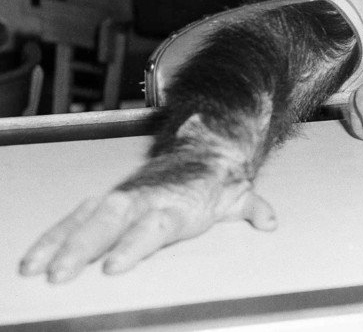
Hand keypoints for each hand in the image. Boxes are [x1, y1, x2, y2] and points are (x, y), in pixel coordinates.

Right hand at [19, 157, 274, 282]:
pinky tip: (34, 259)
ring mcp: (125, 198)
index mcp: (179, 202)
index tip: (115, 265)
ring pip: (89, 217)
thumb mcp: (242, 195)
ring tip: (38, 270)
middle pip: (113, 221)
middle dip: (86, 247)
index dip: (136, 243)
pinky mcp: (109, 200)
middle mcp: (147, 198)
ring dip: (62, 243)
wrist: (208, 147)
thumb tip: (269, 221)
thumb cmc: (220, 181)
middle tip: (62, 274)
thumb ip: (254, 209)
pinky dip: (55, 236)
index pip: (156, 224)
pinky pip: (78, 217)